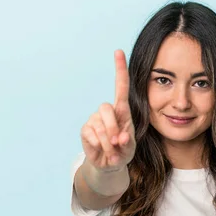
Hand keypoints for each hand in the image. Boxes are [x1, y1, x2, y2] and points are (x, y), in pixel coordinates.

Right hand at [80, 50, 135, 171]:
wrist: (109, 164)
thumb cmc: (122, 151)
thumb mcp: (129, 147)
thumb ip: (127, 141)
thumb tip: (118, 138)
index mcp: (122, 110)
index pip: (121, 87)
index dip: (119, 69)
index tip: (118, 51)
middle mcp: (107, 111)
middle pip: (106, 108)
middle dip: (113, 128)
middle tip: (117, 143)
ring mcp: (94, 119)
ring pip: (100, 126)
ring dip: (108, 143)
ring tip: (112, 151)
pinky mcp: (86, 129)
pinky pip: (91, 135)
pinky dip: (99, 145)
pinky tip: (101, 149)